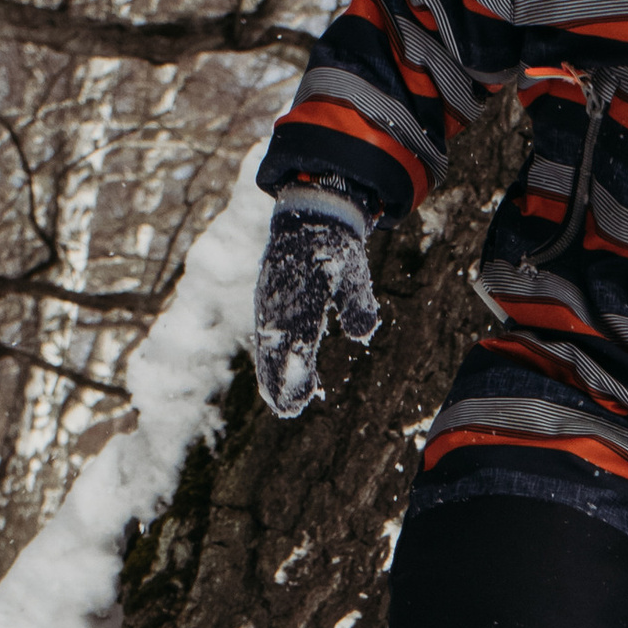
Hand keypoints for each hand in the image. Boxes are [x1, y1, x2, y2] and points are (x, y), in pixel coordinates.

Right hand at [253, 188, 380, 416]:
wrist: (309, 218)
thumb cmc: (334, 249)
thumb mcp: (353, 271)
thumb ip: (358, 302)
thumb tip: (362, 332)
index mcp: (298, 299)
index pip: (293, 345)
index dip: (293, 373)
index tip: (297, 400)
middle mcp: (277, 304)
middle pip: (272, 350)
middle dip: (278, 381)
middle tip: (287, 409)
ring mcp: (269, 303)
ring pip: (266, 344)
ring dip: (274, 373)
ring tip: (286, 402)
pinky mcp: (268, 302)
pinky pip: (267, 335)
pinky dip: (273, 357)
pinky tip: (284, 376)